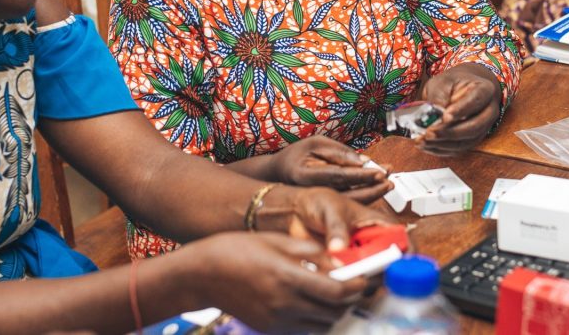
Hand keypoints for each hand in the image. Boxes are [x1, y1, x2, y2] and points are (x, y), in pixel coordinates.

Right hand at [189, 232, 365, 332]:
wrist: (204, 274)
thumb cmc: (239, 249)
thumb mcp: (278, 241)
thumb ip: (313, 253)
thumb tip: (342, 264)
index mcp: (288, 277)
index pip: (337, 292)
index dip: (357, 288)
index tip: (365, 279)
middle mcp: (284, 304)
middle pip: (334, 312)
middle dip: (350, 300)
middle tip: (354, 285)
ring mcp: (277, 320)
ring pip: (322, 324)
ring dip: (334, 311)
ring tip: (332, 293)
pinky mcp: (270, 329)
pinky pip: (304, 328)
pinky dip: (315, 318)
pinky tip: (310, 301)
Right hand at [270, 136, 392, 202]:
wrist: (281, 172)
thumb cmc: (298, 154)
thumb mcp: (315, 144)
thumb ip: (338, 152)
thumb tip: (363, 161)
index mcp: (307, 175)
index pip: (339, 176)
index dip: (360, 175)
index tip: (379, 172)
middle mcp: (314, 191)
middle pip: (348, 193)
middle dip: (372, 187)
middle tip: (389, 178)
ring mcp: (321, 199)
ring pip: (351, 199)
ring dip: (372, 191)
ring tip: (389, 179)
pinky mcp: (328, 202)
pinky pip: (349, 199)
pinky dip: (366, 192)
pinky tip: (378, 183)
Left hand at [418, 64, 500, 155]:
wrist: (460, 90)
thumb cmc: (451, 84)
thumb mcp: (443, 82)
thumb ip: (439, 95)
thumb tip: (434, 115)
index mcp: (485, 90)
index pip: (476, 100)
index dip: (461, 110)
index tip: (445, 116)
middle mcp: (489, 111)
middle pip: (474, 126)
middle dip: (450, 132)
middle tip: (429, 132)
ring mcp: (483, 128)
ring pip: (467, 141)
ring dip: (443, 143)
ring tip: (422, 141)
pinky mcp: (473, 139)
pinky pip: (460, 149)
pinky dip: (441, 149)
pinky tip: (426, 146)